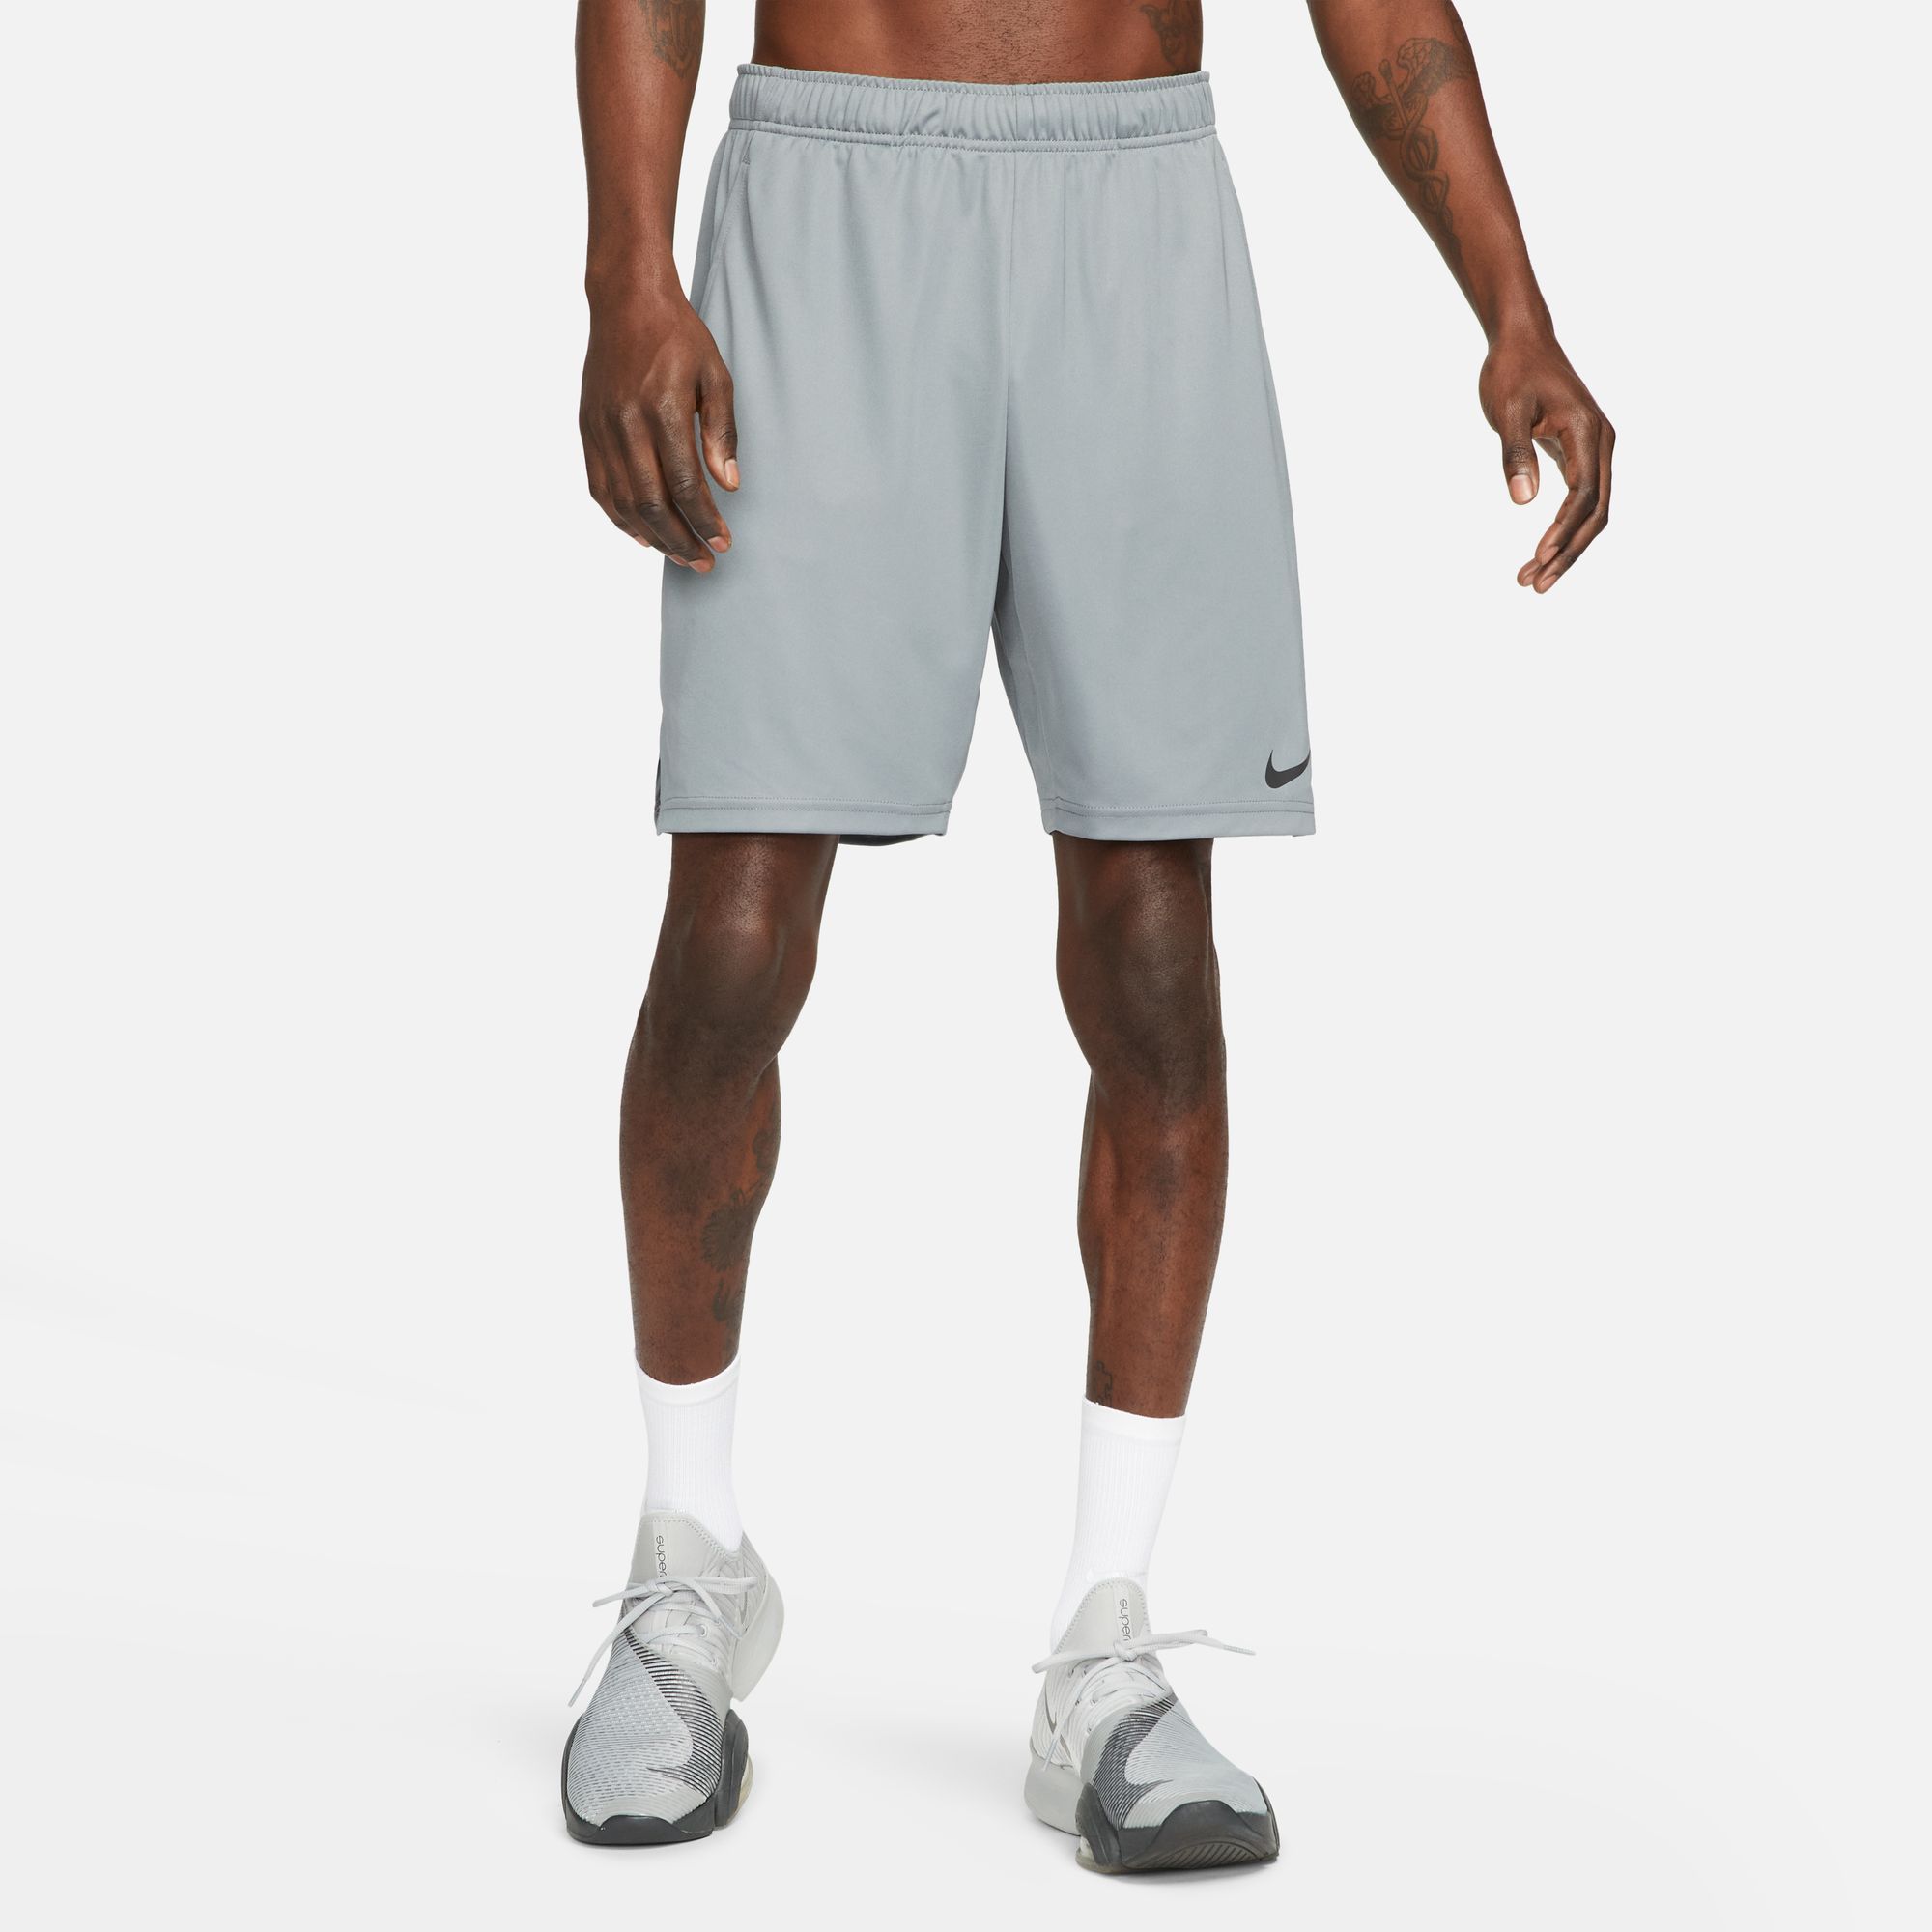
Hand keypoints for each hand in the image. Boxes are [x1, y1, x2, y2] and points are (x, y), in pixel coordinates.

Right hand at [580, 284, 736, 570]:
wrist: (626, 301)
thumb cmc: (678, 337)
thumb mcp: (716, 376)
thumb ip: (723, 432)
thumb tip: (730, 485)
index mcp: (663, 409)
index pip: (685, 483)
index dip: (704, 520)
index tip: (723, 541)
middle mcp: (626, 423)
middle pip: (652, 503)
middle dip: (680, 540)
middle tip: (704, 562)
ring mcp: (602, 428)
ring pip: (623, 502)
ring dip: (653, 537)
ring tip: (679, 554)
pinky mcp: (588, 429)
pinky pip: (600, 487)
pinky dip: (620, 518)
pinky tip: (643, 534)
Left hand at [1479, 329, 1613, 593]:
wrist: (1523, 340)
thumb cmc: (1513, 371)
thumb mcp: (1508, 412)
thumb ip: (1515, 454)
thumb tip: (1522, 501)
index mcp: (1588, 432)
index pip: (1584, 495)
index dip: (1563, 530)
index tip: (1538, 557)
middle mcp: (1601, 444)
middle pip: (1595, 512)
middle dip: (1567, 552)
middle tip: (1533, 585)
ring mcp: (1595, 450)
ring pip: (1591, 511)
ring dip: (1566, 547)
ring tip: (1532, 579)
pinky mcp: (1582, 455)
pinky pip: (1581, 501)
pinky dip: (1564, 529)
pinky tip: (1542, 553)